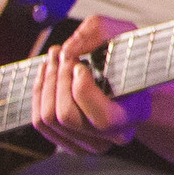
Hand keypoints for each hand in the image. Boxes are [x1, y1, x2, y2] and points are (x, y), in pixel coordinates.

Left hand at [34, 16, 146, 155]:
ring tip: (52, 60)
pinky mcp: (69, 141)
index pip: (102, 118)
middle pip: (66, 117)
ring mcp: (89, 143)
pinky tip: (46, 74)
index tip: (79, 64)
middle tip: (61, 54)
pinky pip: (40, 123)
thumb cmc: (128, 56)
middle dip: (58, 80)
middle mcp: (112, 136)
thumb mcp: (124, 33)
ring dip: (46, 85)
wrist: (132, 79)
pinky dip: (39, 95)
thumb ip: (99, 31)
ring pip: (48, 120)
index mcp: (135, 114)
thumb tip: (68, 49)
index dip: (83, 89)